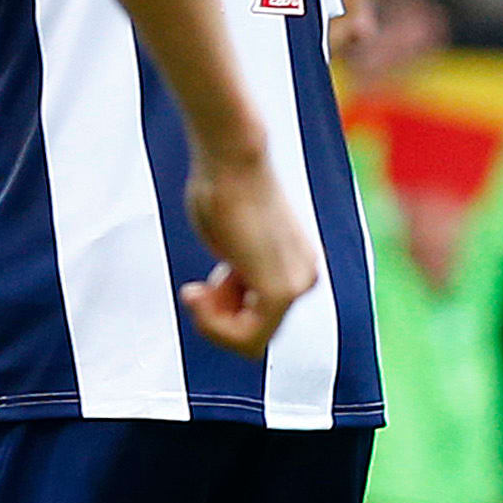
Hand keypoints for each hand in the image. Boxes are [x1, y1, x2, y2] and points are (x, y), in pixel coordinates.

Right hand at [182, 145, 317, 356]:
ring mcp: (296, 287)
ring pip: (248, 343)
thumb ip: (238, 273)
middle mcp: (305, 279)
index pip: (257, 321)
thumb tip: (227, 300)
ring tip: (200, 286)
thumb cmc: (220, 187)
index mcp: (296, 267)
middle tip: (198, 288)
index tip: (202, 286)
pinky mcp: (281, 291)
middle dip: (216, 319)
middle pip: (253, 337)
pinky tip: (198, 294)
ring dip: (212, 321)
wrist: (230, 160)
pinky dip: (213, 324)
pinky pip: (245, 338)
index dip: (220, 314)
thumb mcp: (231, 241)